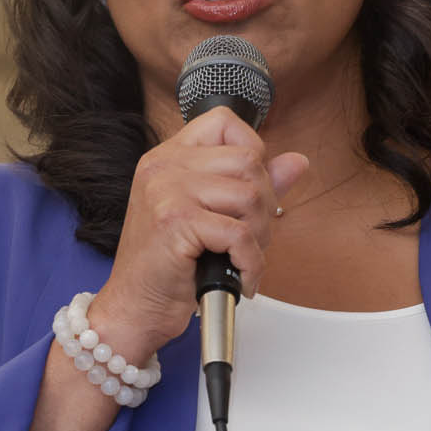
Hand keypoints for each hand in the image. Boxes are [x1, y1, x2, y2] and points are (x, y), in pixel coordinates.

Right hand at [90, 106, 308, 357]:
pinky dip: (250, 262)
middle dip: (264, 205)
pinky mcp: (176, 222)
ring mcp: (168, 191)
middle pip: (249, 161)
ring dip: (259, 236)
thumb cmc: (167, 266)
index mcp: (169, 157)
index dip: (252, 152)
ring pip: (250, 196)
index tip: (247, 190)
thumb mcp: (210, 215)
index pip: (224, 123)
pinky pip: (240, 234)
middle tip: (250, 238)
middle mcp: (165, 166)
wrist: (134, 307)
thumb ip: (252, 184)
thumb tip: (296, 162)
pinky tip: (241, 277)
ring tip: (241, 257)